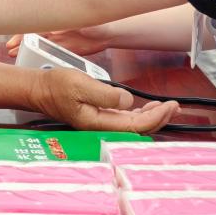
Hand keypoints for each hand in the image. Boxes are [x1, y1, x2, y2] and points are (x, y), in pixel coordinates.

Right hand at [5, 27, 109, 58]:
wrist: (111, 32)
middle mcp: (55, 28)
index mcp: (56, 18)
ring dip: (26, 49)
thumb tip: (52, 26)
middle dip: (20, 40)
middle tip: (11, 48)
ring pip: (37, 44)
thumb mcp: (80, 17)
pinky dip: (37, 56)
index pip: (35, 23)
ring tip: (15, 55)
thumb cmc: (98, 21)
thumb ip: (66, 21)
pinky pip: (47, 53)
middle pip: (32, 33)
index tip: (15, 37)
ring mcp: (59, 39)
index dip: (23, 30)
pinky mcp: (65, 50)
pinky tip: (30, 61)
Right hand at [29, 67, 178, 132]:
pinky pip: (126, 119)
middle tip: (175, 105)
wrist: (40, 90)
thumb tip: (128, 101)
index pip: (136, 126)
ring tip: (167, 106)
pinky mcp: (100, 116)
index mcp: (98, 122)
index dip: (156, 117)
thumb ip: (106, 94)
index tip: (170, 105)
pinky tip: (148, 107)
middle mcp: (102, 126)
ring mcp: (102, 122)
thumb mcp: (81, 85)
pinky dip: (141, 113)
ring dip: (152, 116)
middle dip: (160, 118)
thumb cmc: (57, 87)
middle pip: (138, 129)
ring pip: (134, 125)